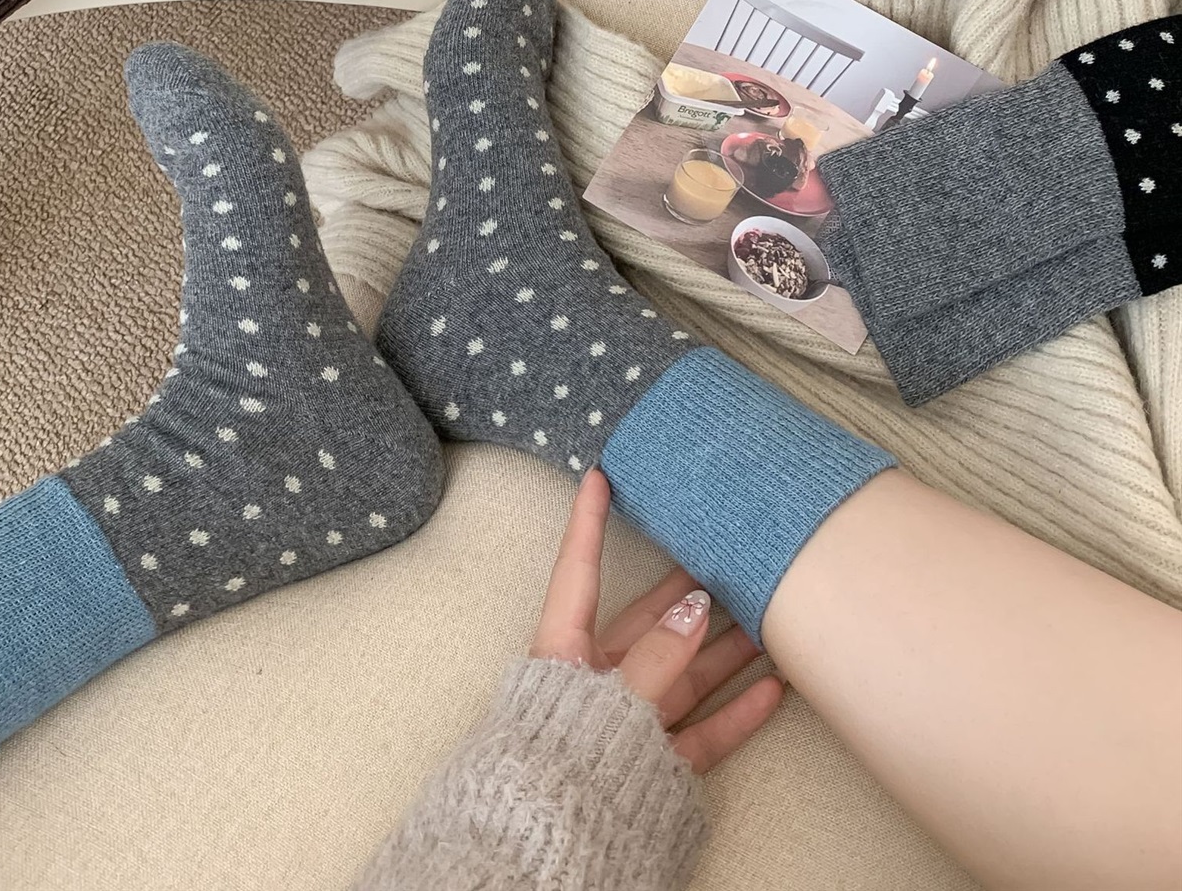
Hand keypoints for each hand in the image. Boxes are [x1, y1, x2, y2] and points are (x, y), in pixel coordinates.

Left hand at [530, 469, 783, 772]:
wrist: (545, 848)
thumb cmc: (559, 762)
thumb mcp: (609, 698)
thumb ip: (657, 657)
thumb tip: (697, 609)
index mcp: (561, 651)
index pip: (579, 570)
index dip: (588, 521)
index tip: (599, 473)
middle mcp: (594, 681)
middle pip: (648, 622)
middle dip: (691, 590)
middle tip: (730, 551)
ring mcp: (626, 723)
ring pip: (685, 674)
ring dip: (728, 648)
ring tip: (772, 616)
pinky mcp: (653, 764)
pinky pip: (701, 730)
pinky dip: (737, 711)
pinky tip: (774, 688)